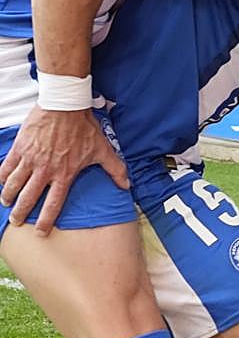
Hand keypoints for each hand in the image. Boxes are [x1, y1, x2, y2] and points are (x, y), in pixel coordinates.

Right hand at [0, 107, 128, 234]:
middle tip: (16, 221)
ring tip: (6, 203)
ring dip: (8, 196)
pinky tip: (1, 182)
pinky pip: (6, 167)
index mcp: (64, 173)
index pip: (53, 203)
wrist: (65, 105)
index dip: (46, 220)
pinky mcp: (20, 148)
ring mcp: (30, 159)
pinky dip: (2, 176)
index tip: (40, 232)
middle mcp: (45, 170)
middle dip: (20, 213)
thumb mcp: (102, 149)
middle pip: (28, 198)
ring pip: (13, 185)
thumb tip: (126, 185)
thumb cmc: (84, 127)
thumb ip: (115, 169)